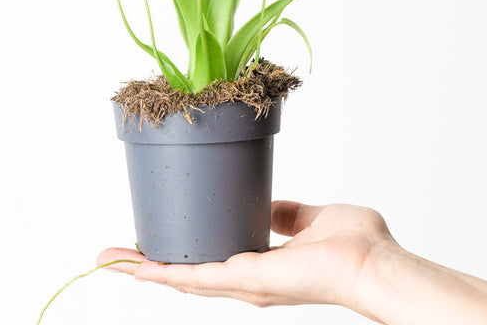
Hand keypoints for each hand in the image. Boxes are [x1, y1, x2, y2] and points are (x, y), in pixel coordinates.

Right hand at [97, 200, 395, 314]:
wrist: (375, 264)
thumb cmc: (357, 244)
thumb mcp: (310, 217)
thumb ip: (286, 213)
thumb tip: (268, 204)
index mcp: (261, 264)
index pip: (210, 260)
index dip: (180, 253)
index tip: (156, 242)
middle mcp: (246, 279)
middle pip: (186, 274)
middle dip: (148, 265)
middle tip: (113, 256)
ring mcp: (244, 283)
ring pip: (182, 278)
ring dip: (144, 270)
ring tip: (111, 260)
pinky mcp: (246, 279)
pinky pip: (196, 277)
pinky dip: (163, 274)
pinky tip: (136, 269)